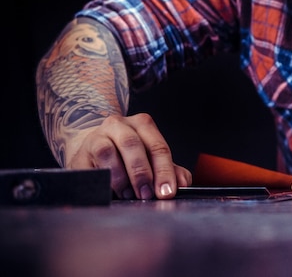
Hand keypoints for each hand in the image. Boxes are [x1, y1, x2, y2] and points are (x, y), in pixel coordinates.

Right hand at [65, 113, 191, 199]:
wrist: (92, 149)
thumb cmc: (127, 155)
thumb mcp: (151, 159)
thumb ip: (170, 170)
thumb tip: (183, 183)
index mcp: (142, 124)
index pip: (157, 146)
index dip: (164, 171)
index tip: (167, 192)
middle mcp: (119, 125)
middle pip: (133, 145)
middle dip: (142, 173)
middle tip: (147, 195)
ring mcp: (96, 136)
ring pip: (108, 152)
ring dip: (120, 178)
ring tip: (129, 195)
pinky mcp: (79, 153)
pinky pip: (89, 167)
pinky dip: (101, 181)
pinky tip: (110, 192)